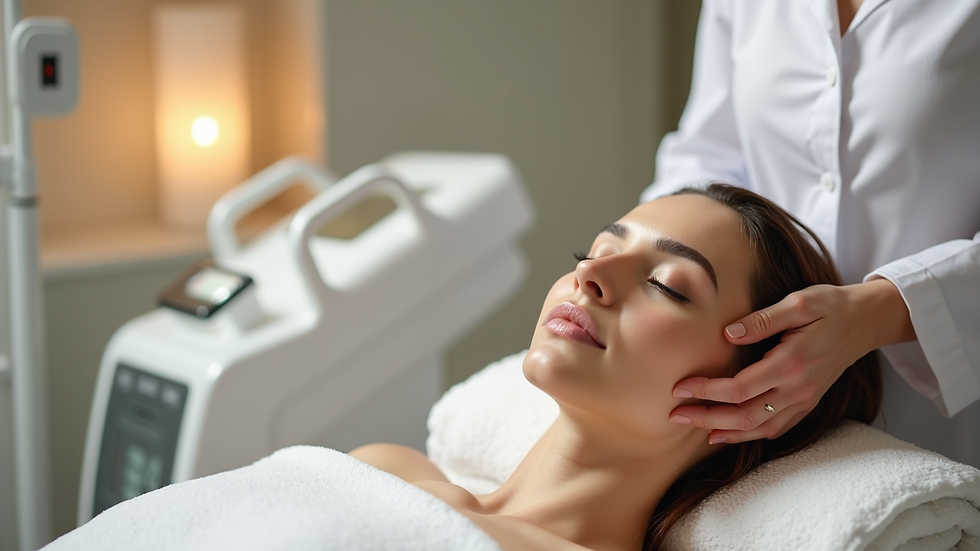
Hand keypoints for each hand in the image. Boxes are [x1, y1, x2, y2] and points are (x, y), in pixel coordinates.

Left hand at [669, 279, 914, 443]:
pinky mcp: (808, 403)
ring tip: (694, 427)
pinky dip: (750, 435)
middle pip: (745, 416)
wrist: (866, 321)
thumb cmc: (830, 306)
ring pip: (759, 428)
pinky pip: (776, 428)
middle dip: (707, 418)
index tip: (680, 388)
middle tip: (676, 414)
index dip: (707, 392)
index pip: (740, 388)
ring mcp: (805, 399)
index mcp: (791, 363)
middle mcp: (798, 388)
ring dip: (724, 431)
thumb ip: (762, 320)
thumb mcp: (798, 303)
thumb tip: (729, 333)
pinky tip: (727, 434)